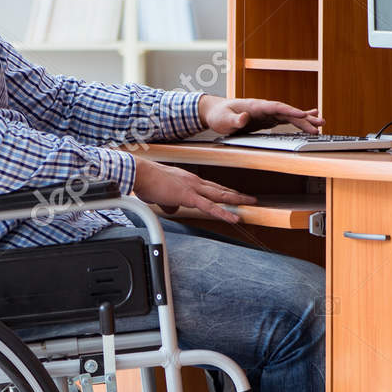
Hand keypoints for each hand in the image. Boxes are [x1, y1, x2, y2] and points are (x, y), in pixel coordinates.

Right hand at [132, 157, 255, 223]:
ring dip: (236, 200)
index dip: (224, 192)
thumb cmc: (147, 182)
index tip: (233, 194)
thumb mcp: (160, 195)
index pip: (211, 187)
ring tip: (250, 204)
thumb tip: (173, 209)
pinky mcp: (188, 196)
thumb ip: (169, 203)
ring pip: (220, 195)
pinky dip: (224, 213)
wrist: (140, 174)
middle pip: (220, 189)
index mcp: (188, 180)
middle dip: (236, 194)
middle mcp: (194, 181)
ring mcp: (193, 188)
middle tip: (250, 198)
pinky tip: (234, 218)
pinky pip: (210, 207)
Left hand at [198, 95, 323, 136]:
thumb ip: (235, 119)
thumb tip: (245, 118)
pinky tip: (307, 120)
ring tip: (321, 123)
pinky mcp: (266, 120)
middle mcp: (264, 108)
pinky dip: (297, 120)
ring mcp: (266, 113)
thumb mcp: (224, 119)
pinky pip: (285, 120)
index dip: (290, 110)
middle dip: (304, 118)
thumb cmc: (219, 115)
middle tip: (320, 124)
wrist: (214, 112)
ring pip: (289, 116)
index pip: (276, 107)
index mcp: (255, 105)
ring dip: (304, 120)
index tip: (303, 115)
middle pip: (287, 112)